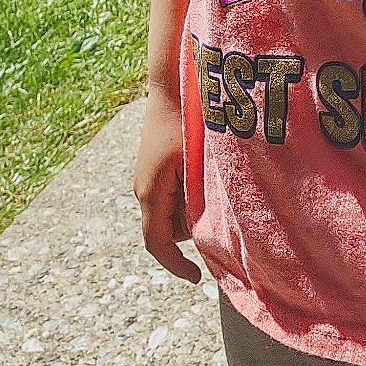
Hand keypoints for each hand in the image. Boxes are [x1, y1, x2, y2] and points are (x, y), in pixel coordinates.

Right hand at [133, 88, 201, 284]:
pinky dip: (189, 194)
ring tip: (214, 186)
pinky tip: (206, 174)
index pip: (157, 244)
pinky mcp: (155, 167)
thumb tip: (203, 231)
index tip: (196, 279)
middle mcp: (144, 189)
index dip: (175, 265)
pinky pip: (172, 193)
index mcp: (150, 193)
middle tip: (221, 214)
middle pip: (170, 229)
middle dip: (193, 229)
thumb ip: (195, 200)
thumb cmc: (185, 122)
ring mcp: (147, 178)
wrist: (170, 86)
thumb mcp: (193, 165)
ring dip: (192, 209)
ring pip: (172, 211)